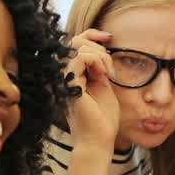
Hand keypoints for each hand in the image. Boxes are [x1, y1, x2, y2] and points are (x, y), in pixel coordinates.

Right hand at [65, 29, 119, 151]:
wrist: (99, 140)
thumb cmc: (102, 118)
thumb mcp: (104, 85)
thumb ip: (99, 67)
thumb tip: (100, 48)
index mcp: (73, 74)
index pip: (76, 43)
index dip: (92, 34)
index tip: (109, 38)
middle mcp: (65, 74)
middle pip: (77, 41)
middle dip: (99, 47)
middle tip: (110, 68)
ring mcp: (65, 79)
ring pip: (78, 47)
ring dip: (100, 56)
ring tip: (108, 74)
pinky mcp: (69, 84)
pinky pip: (80, 58)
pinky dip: (97, 61)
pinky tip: (104, 75)